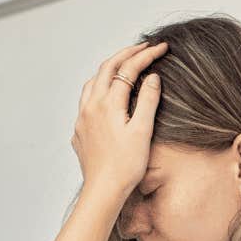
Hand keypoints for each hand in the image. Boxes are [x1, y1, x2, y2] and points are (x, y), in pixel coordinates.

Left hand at [72, 39, 167, 196]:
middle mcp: (91, 106)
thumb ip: (147, 100)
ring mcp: (82, 118)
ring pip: (92, 82)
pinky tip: (107, 97)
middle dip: (125, 55)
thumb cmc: (126, 166)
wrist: (104, 191)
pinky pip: (86, 100)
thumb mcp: (143, 131)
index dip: (145, 55)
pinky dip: (99, 89)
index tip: (161, 48)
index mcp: (108, 104)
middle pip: (106, 68)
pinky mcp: (80, 132)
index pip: (127, 69)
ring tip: (124, 66)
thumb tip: (152, 77)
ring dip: (108, 69)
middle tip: (144, 48)